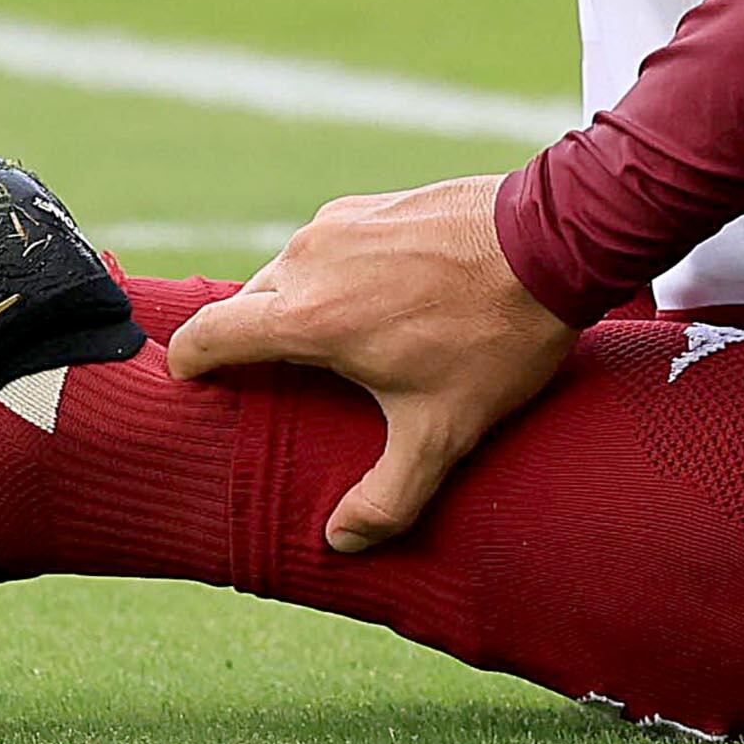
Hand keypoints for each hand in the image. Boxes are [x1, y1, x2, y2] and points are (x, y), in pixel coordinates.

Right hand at [166, 176, 577, 552]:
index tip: (197, 389)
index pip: (205, 336)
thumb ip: (387, 498)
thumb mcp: (444, 432)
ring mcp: (341, 222)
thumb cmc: (496, 336)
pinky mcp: (375, 203)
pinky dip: (338, 274)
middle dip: (254, 346)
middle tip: (286, 386)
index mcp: (304, 316)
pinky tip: (385, 302)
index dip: (189, 366)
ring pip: (290, 273)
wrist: (554, 242)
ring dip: (302, 308)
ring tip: (344, 348)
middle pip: (247, 308)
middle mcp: (307, 259)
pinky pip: (331, 245)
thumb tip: (340, 540)